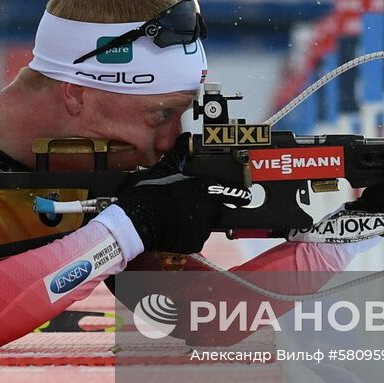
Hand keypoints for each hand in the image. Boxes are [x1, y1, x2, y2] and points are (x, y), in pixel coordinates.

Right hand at [114, 168, 250, 254]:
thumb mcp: (165, 169)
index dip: (239, 194)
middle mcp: (208, 209)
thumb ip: (179, 155)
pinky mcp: (194, 243)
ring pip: (206, 225)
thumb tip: (185, 139)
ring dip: (197, 221)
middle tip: (188, 205)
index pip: (231, 191)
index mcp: (204, 189)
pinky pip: (195, 238)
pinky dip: (188, 234)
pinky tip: (174, 226)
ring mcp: (203, 228)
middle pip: (216, 209)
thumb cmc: (150, 194)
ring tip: (177, 216)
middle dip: (207, 207)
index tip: (245, 196)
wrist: (138, 221)